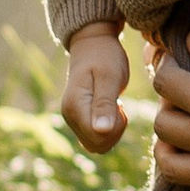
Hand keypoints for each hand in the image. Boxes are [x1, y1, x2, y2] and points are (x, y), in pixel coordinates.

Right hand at [60, 22, 129, 151]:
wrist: (93, 44)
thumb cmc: (104, 57)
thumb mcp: (109, 77)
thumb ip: (105, 104)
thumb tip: (101, 130)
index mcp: (75, 106)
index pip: (98, 137)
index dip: (116, 127)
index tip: (120, 105)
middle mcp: (69, 116)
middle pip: (98, 145)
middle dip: (115, 130)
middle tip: (118, 104)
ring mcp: (73, 119)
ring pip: (97, 145)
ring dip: (113, 130)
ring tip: (115, 105)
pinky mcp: (79, 119)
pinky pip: (96, 138)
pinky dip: (108, 129)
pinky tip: (111, 109)